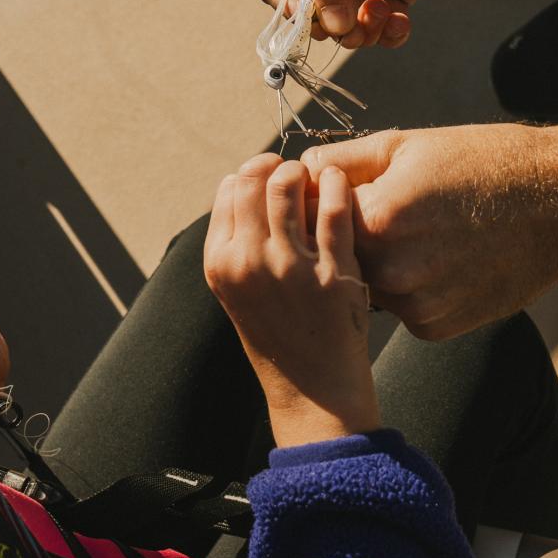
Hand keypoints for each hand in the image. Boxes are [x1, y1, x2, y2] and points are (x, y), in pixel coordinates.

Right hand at [204, 154, 379, 448]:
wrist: (313, 391)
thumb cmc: (278, 336)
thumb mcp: (237, 293)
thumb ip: (235, 244)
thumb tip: (243, 185)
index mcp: (220, 265)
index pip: (228, 190)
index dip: (249, 174)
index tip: (266, 175)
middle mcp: (249, 263)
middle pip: (254, 180)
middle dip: (274, 166)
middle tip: (292, 172)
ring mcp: (291, 268)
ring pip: (288, 186)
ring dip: (302, 171)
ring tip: (314, 177)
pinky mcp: (333, 274)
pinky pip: (333, 209)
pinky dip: (335, 185)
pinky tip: (338, 182)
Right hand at [255, 0, 513, 47]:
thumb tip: (328, 21)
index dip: (284, 4)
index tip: (308, 14)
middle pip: (308, 11)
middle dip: (326, 25)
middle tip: (350, 22)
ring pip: (344, 26)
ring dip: (359, 33)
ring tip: (382, 13)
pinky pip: (382, 27)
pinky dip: (388, 34)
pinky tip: (402, 21)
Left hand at [300, 126, 557, 339]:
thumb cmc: (485, 164)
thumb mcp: (408, 145)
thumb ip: (343, 161)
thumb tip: (301, 170)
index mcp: (377, 218)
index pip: (314, 217)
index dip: (319, 202)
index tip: (333, 192)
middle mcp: (391, 270)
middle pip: (339, 256)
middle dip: (350, 236)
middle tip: (390, 211)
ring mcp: (415, 304)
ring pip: (369, 285)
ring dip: (381, 264)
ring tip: (424, 233)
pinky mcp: (436, 327)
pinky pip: (402, 308)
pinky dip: (412, 289)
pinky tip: (445, 260)